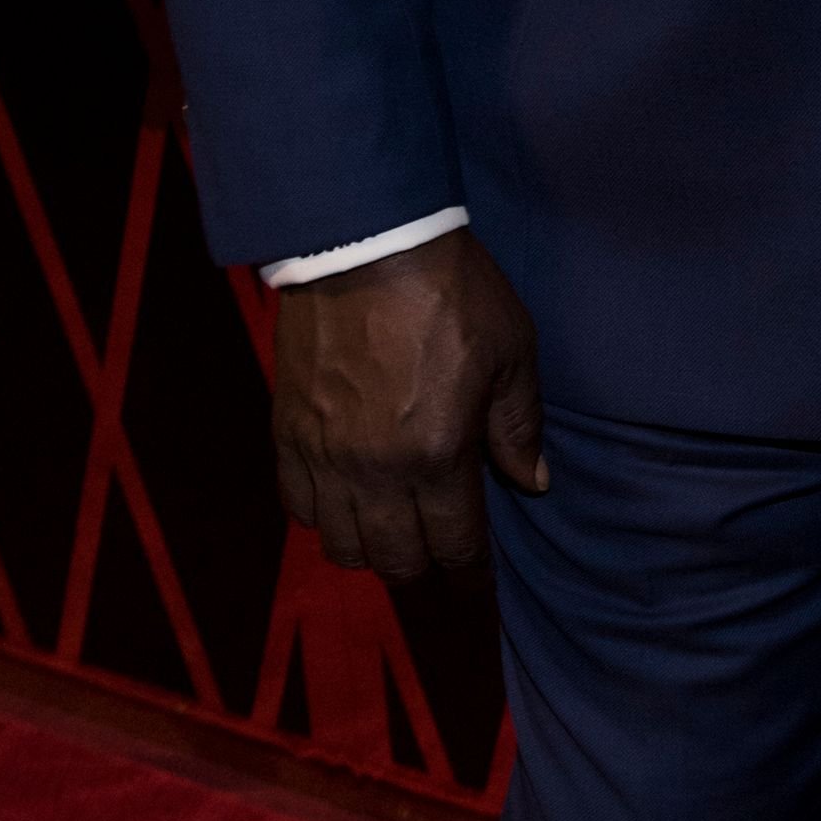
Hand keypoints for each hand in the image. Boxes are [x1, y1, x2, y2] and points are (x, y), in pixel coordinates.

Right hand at [272, 228, 547, 578]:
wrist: (365, 243)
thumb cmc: (452, 294)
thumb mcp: (511, 355)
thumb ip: (519, 428)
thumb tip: (533, 483)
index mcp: (438, 457)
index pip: (453, 545)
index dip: (468, 571)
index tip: (475, 578)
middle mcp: (375, 471)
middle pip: (392, 558)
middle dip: (420, 567)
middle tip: (435, 555)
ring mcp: (324, 455)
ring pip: (340, 543)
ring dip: (369, 547)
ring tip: (390, 530)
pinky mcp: (287, 432)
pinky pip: (296, 504)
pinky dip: (321, 516)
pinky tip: (344, 500)